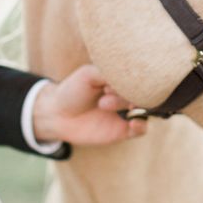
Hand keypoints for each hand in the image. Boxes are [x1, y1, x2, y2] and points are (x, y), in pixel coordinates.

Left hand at [32, 64, 146, 145]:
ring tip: (105, 105)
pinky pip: (141, 129)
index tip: (109, 79)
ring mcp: (126, 113)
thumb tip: (132, 74)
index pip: (140, 76)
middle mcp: (127, 95)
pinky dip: (141, 125)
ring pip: (145, 109)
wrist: (57, 115)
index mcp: (121, 80)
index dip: (131, 77)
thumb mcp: (89, 74)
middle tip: (105, 92)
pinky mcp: (123, 130)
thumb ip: (111, 72)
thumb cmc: (72, 90)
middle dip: (129, 92)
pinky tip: (132, 122)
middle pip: (144, 92)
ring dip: (133, 106)